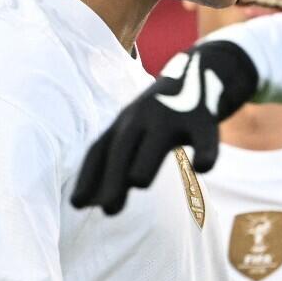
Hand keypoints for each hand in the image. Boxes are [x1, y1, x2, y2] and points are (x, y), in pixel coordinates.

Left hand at [71, 40, 257, 213]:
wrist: (201, 71)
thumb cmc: (160, 114)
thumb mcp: (135, 128)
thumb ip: (116, 161)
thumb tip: (89, 204)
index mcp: (124, 122)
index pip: (100, 150)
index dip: (88, 177)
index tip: (76, 204)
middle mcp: (144, 117)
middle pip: (122, 148)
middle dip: (113, 178)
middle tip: (108, 209)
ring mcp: (174, 116)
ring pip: (156, 143)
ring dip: (145, 164)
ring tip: (139, 184)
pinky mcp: (204, 120)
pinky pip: (205, 140)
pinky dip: (204, 155)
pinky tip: (201, 168)